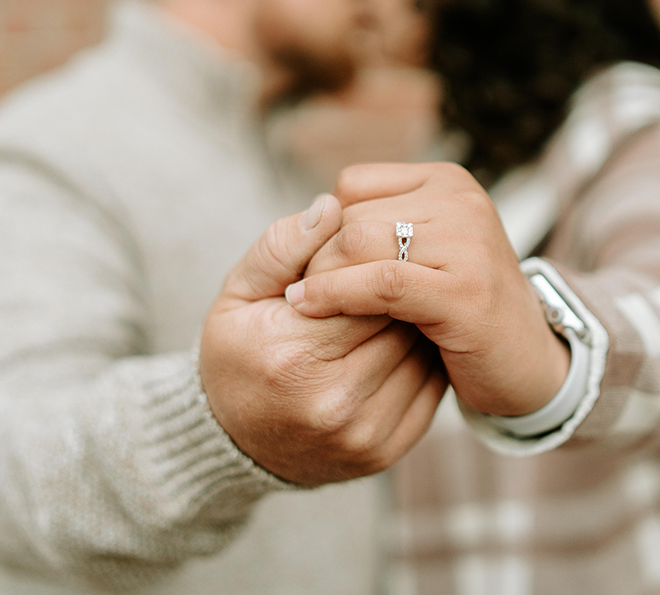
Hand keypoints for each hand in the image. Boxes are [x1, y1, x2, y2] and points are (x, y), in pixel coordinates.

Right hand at [199, 194, 447, 486]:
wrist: (232, 441)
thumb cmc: (237, 352)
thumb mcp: (239, 293)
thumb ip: (282, 247)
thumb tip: (332, 207)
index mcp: (292, 356)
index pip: (366, 292)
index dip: (375, 263)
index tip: (374, 249)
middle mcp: (332, 403)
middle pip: (400, 323)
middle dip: (402, 292)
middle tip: (401, 268)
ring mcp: (362, 434)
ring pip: (420, 356)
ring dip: (419, 324)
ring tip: (406, 301)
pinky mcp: (383, 452)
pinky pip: (427, 392)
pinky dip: (424, 361)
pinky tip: (407, 342)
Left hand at [290, 163, 569, 417]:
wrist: (529, 365)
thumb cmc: (461, 311)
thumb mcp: (420, 254)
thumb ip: (374, 227)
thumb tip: (310, 216)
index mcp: (447, 182)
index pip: (353, 185)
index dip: (321, 226)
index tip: (306, 266)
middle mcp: (462, 201)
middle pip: (351, 214)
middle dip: (314, 255)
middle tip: (295, 290)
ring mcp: (469, 243)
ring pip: (359, 241)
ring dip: (319, 275)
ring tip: (300, 302)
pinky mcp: (466, 291)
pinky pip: (381, 282)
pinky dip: (336, 294)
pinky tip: (310, 309)